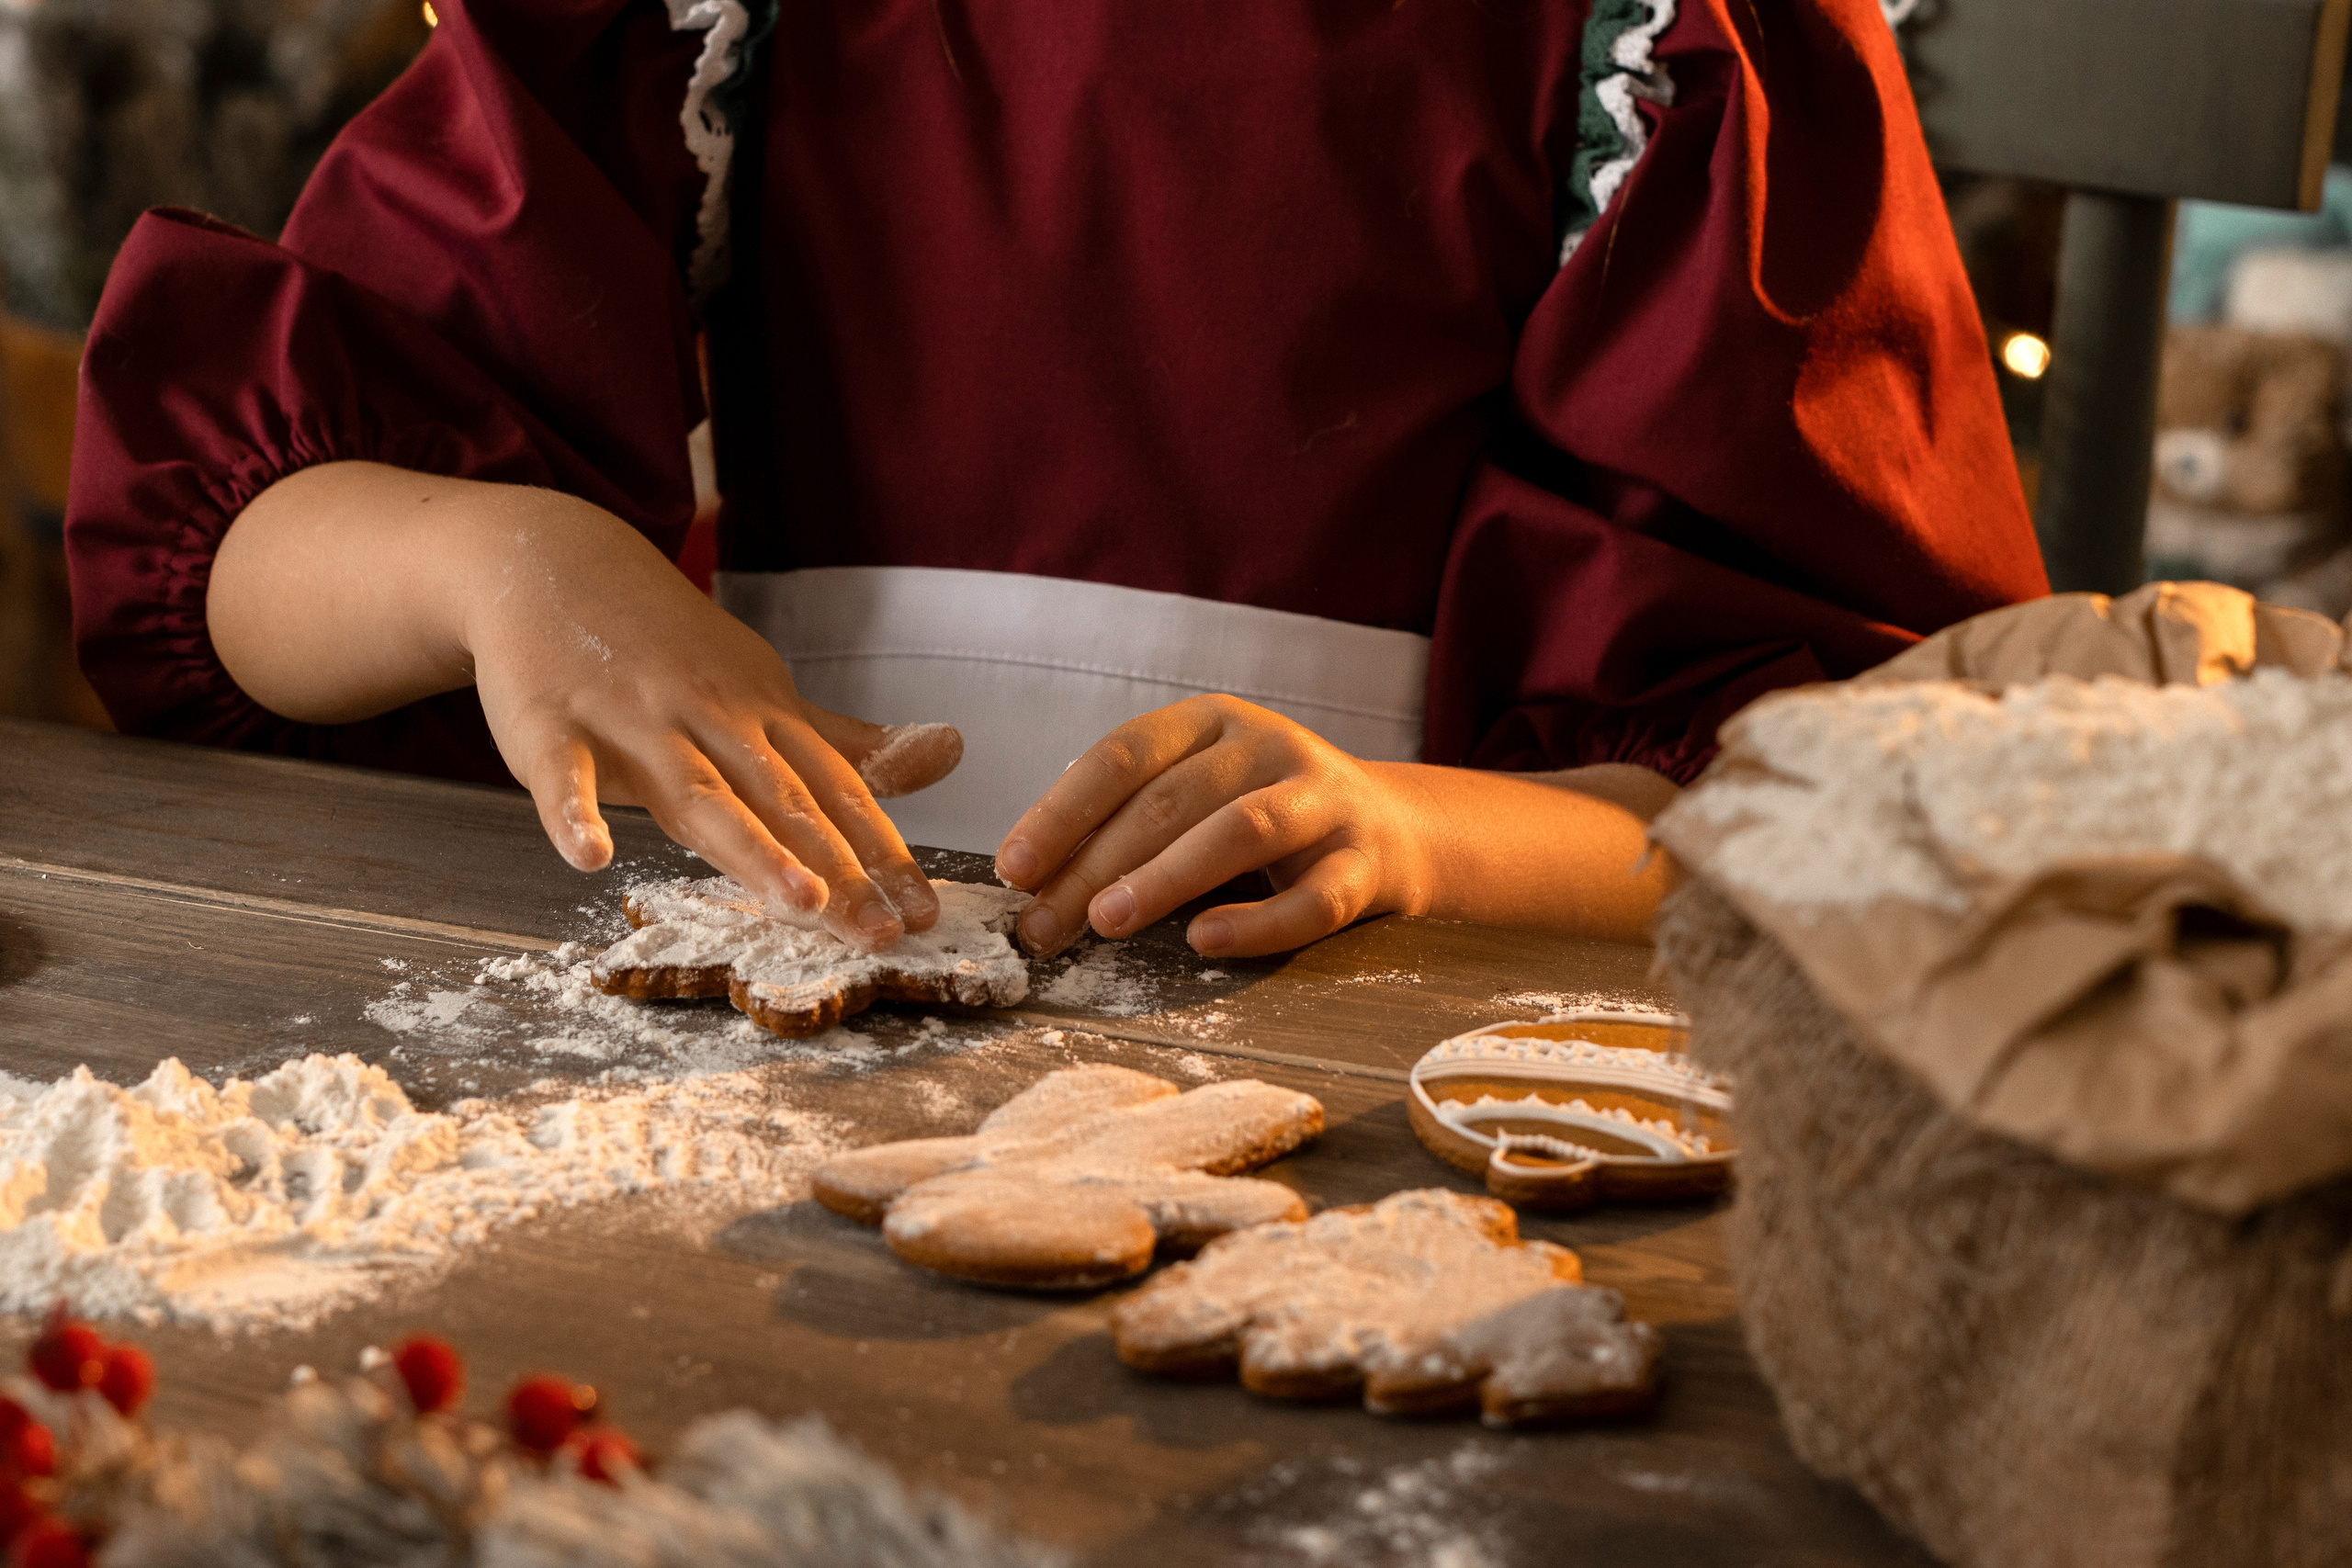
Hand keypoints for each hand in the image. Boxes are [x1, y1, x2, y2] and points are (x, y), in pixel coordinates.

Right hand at [466, 493, 954, 950]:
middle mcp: (709, 718)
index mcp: (762, 716)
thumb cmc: (666, 647)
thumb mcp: (762, 688)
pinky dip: (573, 813)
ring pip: (697, 794)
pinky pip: (563, 774)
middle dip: (838, 870)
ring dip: (750, 848)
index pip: (837, 791)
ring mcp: (631, 721)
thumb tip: (950, 754)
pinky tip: (592, 857)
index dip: (883, 853)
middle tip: (883, 934)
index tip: (925, 914)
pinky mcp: (551, 724)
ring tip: (800, 902)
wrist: (551, 562)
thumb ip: (844, 742)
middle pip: (783, 802)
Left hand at [992, 696, 1429, 958]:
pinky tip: (1204, 942)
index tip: (1013, 867)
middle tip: (1041, 925)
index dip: (1062, 810)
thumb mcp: (1197, 796)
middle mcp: (1268, 745)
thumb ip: (1127, 825)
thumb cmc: (1263, 820)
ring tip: (1106, 922)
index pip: (1123, 755)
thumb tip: (1032, 884)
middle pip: (1169, 801)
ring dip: (1165, 878)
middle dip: (1095, 865)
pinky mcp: (1366, 861)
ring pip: (1238, 832)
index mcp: (1211, 721)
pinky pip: (1314, 898)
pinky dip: (1258, 924)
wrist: (1393, 830)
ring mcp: (1323, 798)